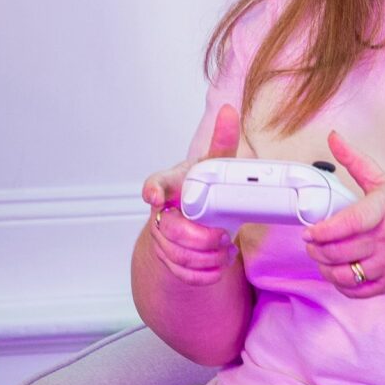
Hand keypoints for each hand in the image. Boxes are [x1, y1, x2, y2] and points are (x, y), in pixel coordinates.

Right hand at [140, 103, 243, 286]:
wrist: (192, 216)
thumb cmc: (200, 186)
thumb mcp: (212, 164)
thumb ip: (222, 141)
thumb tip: (231, 110)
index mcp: (171, 184)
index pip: (156, 185)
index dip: (153, 190)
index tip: (153, 197)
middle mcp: (161, 211)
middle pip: (170, 229)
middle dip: (199, 238)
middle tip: (222, 236)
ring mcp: (161, 237)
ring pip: (177, 255)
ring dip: (206, 258)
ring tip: (226, 251)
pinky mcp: (168, 259)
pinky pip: (181, 273)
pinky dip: (204, 274)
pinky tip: (220, 265)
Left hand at [299, 132, 384, 299]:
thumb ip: (357, 163)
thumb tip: (334, 138)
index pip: (349, 223)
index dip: (323, 230)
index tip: (310, 230)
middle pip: (339, 251)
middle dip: (316, 248)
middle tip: (311, 241)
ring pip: (345, 274)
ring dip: (325, 268)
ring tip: (321, 257)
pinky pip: (359, 291)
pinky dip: (342, 284)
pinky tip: (338, 273)